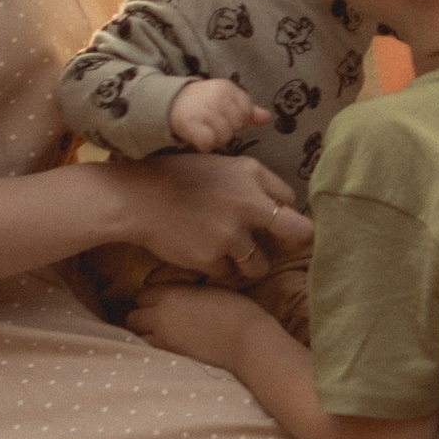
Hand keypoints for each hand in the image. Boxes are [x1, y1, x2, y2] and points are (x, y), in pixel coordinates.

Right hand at [127, 150, 311, 285]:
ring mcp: (231, 234)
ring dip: (250, 264)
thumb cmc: (177, 176)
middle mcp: (248, 203)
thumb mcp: (221, 164)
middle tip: (280, 248)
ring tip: (231, 255)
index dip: (282, 213)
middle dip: (293, 244)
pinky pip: (228, 273)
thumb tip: (280, 205)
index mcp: (252, 173)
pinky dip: (219, 268)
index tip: (274, 222)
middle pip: (299, 234)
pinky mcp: (212, 258)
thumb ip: (252, 182)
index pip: (290, 199)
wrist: (139, 198)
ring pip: (261, 265)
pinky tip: (203, 253)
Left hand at [129, 282, 270, 366]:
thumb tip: (179, 294)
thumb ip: (187, 291)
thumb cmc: (236, 309)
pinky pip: (152, 352)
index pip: (142, 294)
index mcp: (170, 294)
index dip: (150, 297)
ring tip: (159, 335)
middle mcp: (160, 316)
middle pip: (132, 317)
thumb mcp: (209, 289)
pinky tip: (170, 346)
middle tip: (155, 318)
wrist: (247, 339)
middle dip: (140, 317)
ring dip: (145, 335)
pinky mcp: (173, 357)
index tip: (159, 300)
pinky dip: (155, 349)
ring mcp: (165, 340)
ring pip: (138, 337)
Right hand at [167, 77, 271, 153]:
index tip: (223, 116)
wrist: (171, 102)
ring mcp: (204, 109)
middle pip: (236, 127)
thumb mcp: (226, 100)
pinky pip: (208, 143)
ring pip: (223, 137)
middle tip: (211, 123)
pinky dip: (204, 145)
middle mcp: (217, 96)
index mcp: (228, 88)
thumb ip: (248, 110)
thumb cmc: (203, 102)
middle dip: (226, 130)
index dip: (237, 119)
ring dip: (215, 139)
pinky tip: (198, 137)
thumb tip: (269, 118)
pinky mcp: (191, 123)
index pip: (246, 112)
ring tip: (205, 129)